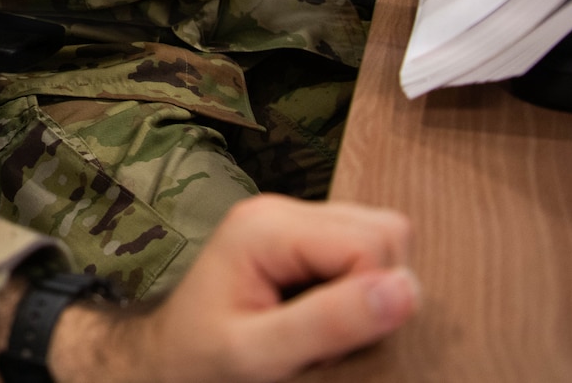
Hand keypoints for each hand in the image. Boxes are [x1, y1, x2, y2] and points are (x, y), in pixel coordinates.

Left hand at [46, 196, 418, 382]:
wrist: (166, 362)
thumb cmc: (201, 361)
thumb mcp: (259, 355)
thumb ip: (330, 323)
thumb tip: (405, 290)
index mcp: (267, 226)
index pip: (373, 244)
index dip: (371, 300)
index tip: (331, 343)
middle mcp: (282, 209)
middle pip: (385, 232)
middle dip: (376, 290)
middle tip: (327, 337)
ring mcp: (292, 219)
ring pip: (383, 238)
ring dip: (370, 290)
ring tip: (322, 327)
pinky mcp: (301, 238)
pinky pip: (364, 251)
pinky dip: (360, 287)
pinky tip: (322, 314)